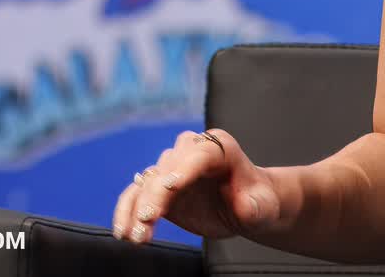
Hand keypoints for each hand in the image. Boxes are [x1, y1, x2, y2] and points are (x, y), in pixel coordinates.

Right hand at [111, 128, 287, 245]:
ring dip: (137, 209)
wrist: (245, 207)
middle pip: (167, 169)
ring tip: (134, 236)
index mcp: (220, 147)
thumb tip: (243, 206)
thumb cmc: (257, 201)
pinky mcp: (159, 187)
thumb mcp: (262, 205)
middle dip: (155, 196)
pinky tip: (123, 232)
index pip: (199, 155)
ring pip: (147, 183)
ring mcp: (172, 168)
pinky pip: (136, 195)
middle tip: (147, 223)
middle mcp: (191, 151)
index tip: (169, 187)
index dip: (184, 169)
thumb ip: (253, 206)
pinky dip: (127, 211)